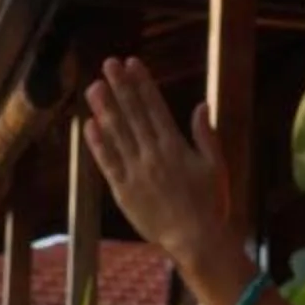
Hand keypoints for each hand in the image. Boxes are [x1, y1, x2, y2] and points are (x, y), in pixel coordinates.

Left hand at [82, 57, 236, 281]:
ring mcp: (136, 172)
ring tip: (94, 87)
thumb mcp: (215, 166)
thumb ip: (205, 135)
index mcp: (175, 146)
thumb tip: (201, 105)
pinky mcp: (124, 191)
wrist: (196, 240)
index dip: (142, 84)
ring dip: (104, 108)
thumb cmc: (210, 204)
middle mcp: (153, 155)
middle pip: (132, 114)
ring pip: (116, 134)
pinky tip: (90, 125)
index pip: (154, 107)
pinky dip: (98, 143)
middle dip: (120, 87)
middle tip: (108, 64)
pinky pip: (107, 163)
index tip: (132, 64)